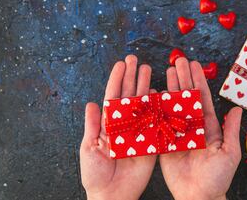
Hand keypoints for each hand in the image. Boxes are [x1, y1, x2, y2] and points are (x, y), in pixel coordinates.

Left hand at [80, 55, 156, 199]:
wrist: (112, 196)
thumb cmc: (95, 174)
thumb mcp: (89, 148)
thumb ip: (92, 126)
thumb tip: (91, 103)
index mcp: (109, 124)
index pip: (113, 96)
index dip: (117, 80)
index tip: (121, 64)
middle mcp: (124, 124)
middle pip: (129, 96)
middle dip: (132, 77)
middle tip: (136, 59)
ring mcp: (138, 131)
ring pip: (143, 104)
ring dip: (145, 86)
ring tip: (148, 69)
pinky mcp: (150, 142)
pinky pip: (155, 122)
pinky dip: (157, 108)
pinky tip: (157, 94)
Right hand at [160, 58, 242, 199]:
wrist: (198, 197)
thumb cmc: (217, 178)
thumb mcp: (229, 153)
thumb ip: (230, 131)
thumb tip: (237, 109)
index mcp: (207, 127)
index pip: (202, 99)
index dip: (198, 81)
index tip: (194, 65)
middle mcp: (192, 126)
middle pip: (186, 98)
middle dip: (183, 78)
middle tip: (178, 60)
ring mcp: (177, 133)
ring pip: (173, 106)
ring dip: (170, 88)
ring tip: (167, 71)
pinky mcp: (165, 143)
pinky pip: (159, 123)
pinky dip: (156, 108)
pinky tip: (154, 94)